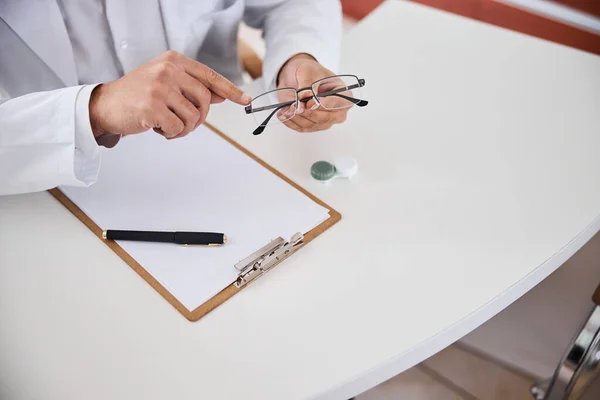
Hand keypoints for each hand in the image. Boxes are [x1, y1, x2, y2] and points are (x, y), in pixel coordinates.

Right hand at [90, 50, 250, 139]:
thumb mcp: (166, 83)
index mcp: (174, 60)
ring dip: (183, 128)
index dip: (230, 90)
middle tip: (183, 123)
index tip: (245, 100)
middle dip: (199, 117)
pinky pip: (178, 128)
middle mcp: (168, 70)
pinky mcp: (153, 107)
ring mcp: (160, 87)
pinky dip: (171, 134)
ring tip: (166, 124)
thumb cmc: (137, 95)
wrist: (105, 105)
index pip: (209, 76)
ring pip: (193, 117)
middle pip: (205, 100)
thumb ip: (192, 87)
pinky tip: (157, 128)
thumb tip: (221, 96)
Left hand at [276, 54, 347, 132]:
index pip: (340, 103)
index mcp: (344, 94)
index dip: (327, 104)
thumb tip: (306, 98)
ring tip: (287, 107)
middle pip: (326, 118)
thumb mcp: (307, 71)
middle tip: (295, 105)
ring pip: (312, 124)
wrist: (296, 77)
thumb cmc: (308, 71)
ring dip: (297, 117)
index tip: (312, 103)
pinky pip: (302, 128)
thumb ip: (308, 84)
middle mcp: (337, 110)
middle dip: (309, 112)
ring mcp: (325, 120)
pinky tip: (283, 114)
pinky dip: (291, 122)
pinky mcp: (312, 125)